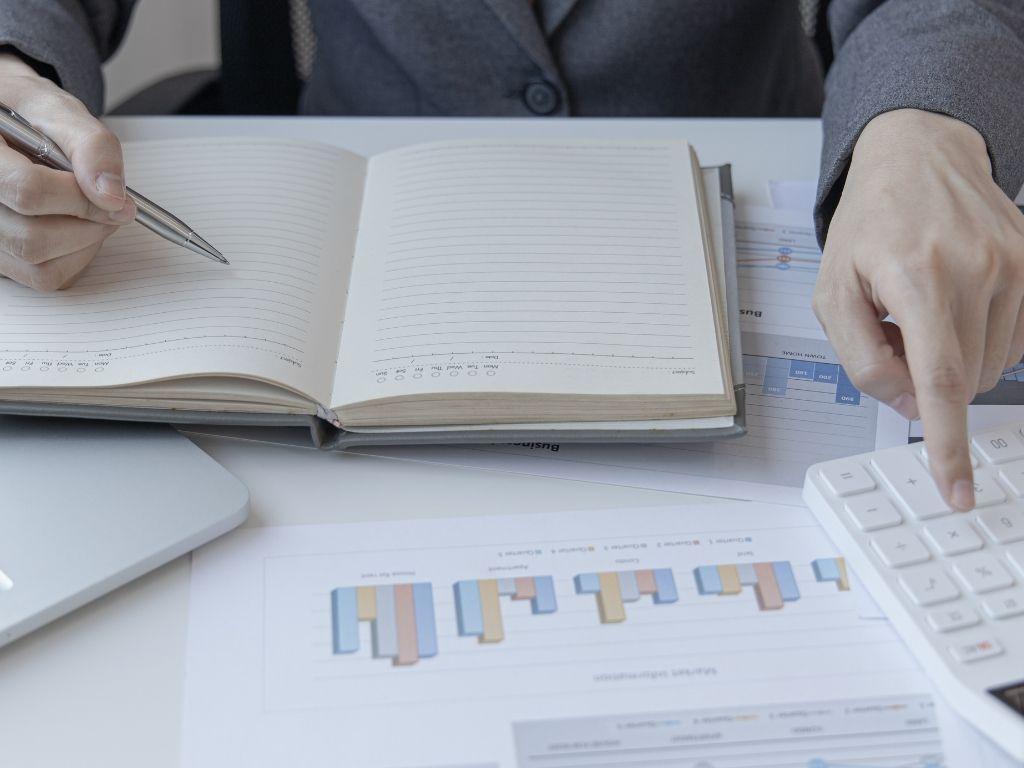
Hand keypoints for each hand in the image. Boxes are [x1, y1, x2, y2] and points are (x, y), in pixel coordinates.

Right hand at [0, 53, 133, 290]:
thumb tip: (112, 195)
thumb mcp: (57, 111)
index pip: (29, 192)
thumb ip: (90, 145)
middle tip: (110, 204)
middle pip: (34, 238)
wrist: (4, 123)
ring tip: (93, 211)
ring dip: (85, 242)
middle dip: (89, 224)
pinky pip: (42, 277)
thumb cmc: (26, 115)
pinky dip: (75, 258)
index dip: (82, 199)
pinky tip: (78, 229)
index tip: (117, 198)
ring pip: (38, 263)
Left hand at [815, 108, 1023, 510]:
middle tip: (898, 333)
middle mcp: (977, 269)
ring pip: (994, 364)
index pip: (941, 379)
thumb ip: (860, 358)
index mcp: (916, 277)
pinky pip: (1017, 338)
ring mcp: (1017, 263)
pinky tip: (955, 303)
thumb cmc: (867, 226)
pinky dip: (982, 339)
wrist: (917, 156)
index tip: (957, 491)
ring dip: (956, 357)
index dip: (949, 443)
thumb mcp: (833, 293)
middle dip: (928, 379)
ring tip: (924, 308)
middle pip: (965, 378)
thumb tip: (907, 404)